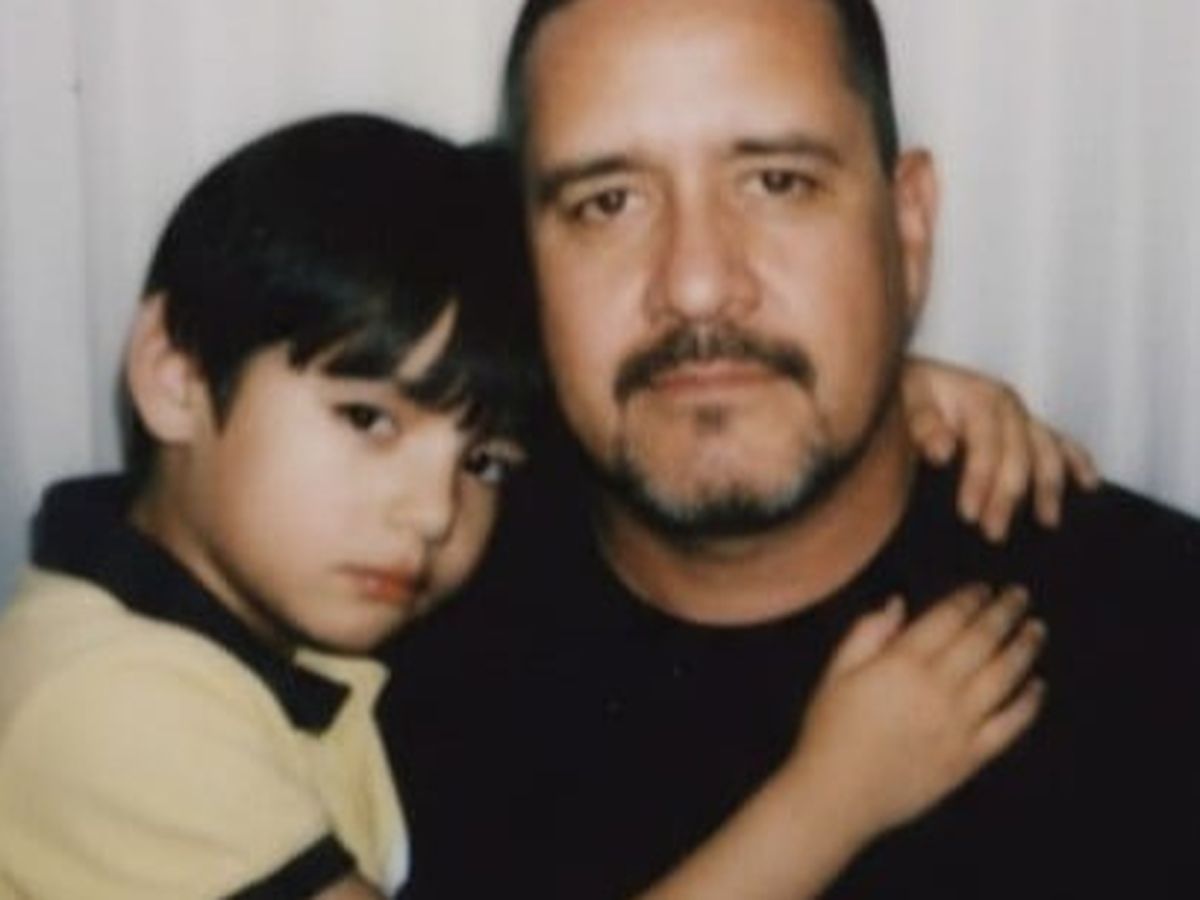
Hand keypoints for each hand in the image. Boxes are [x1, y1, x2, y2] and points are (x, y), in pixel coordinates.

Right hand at [790, 585, 1045, 841]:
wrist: (837, 795)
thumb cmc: (829, 730)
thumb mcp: (835, 672)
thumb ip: (866, 633)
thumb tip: (898, 604)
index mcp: (902, 662)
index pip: (948, 618)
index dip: (969, 599)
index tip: (985, 588)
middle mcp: (938, 687)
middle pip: (982, 640)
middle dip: (1004, 613)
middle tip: (1021, 595)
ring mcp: (959, 723)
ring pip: (1003, 677)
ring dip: (1023, 649)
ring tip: (1036, 630)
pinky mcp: (970, 757)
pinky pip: (1009, 726)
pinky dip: (1028, 704)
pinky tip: (1038, 687)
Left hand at [902, 357, 1099, 540]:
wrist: (915, 381)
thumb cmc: (909, 393)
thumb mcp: (906, 400)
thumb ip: (922, 424)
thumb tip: (942, 451)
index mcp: (978, 396)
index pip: (986, 444)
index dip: (980, 480)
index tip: (969, 515)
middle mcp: (1007, 403)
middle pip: (1020, 453)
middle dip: (1009, 496)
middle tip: (994, 532)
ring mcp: (1022, 415)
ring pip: (1047, 451)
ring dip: (1049, 487)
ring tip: (1047, 521)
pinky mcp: (1029, 426)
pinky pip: (1062, 443)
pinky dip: (1077, 462)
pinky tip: (1089, 484)